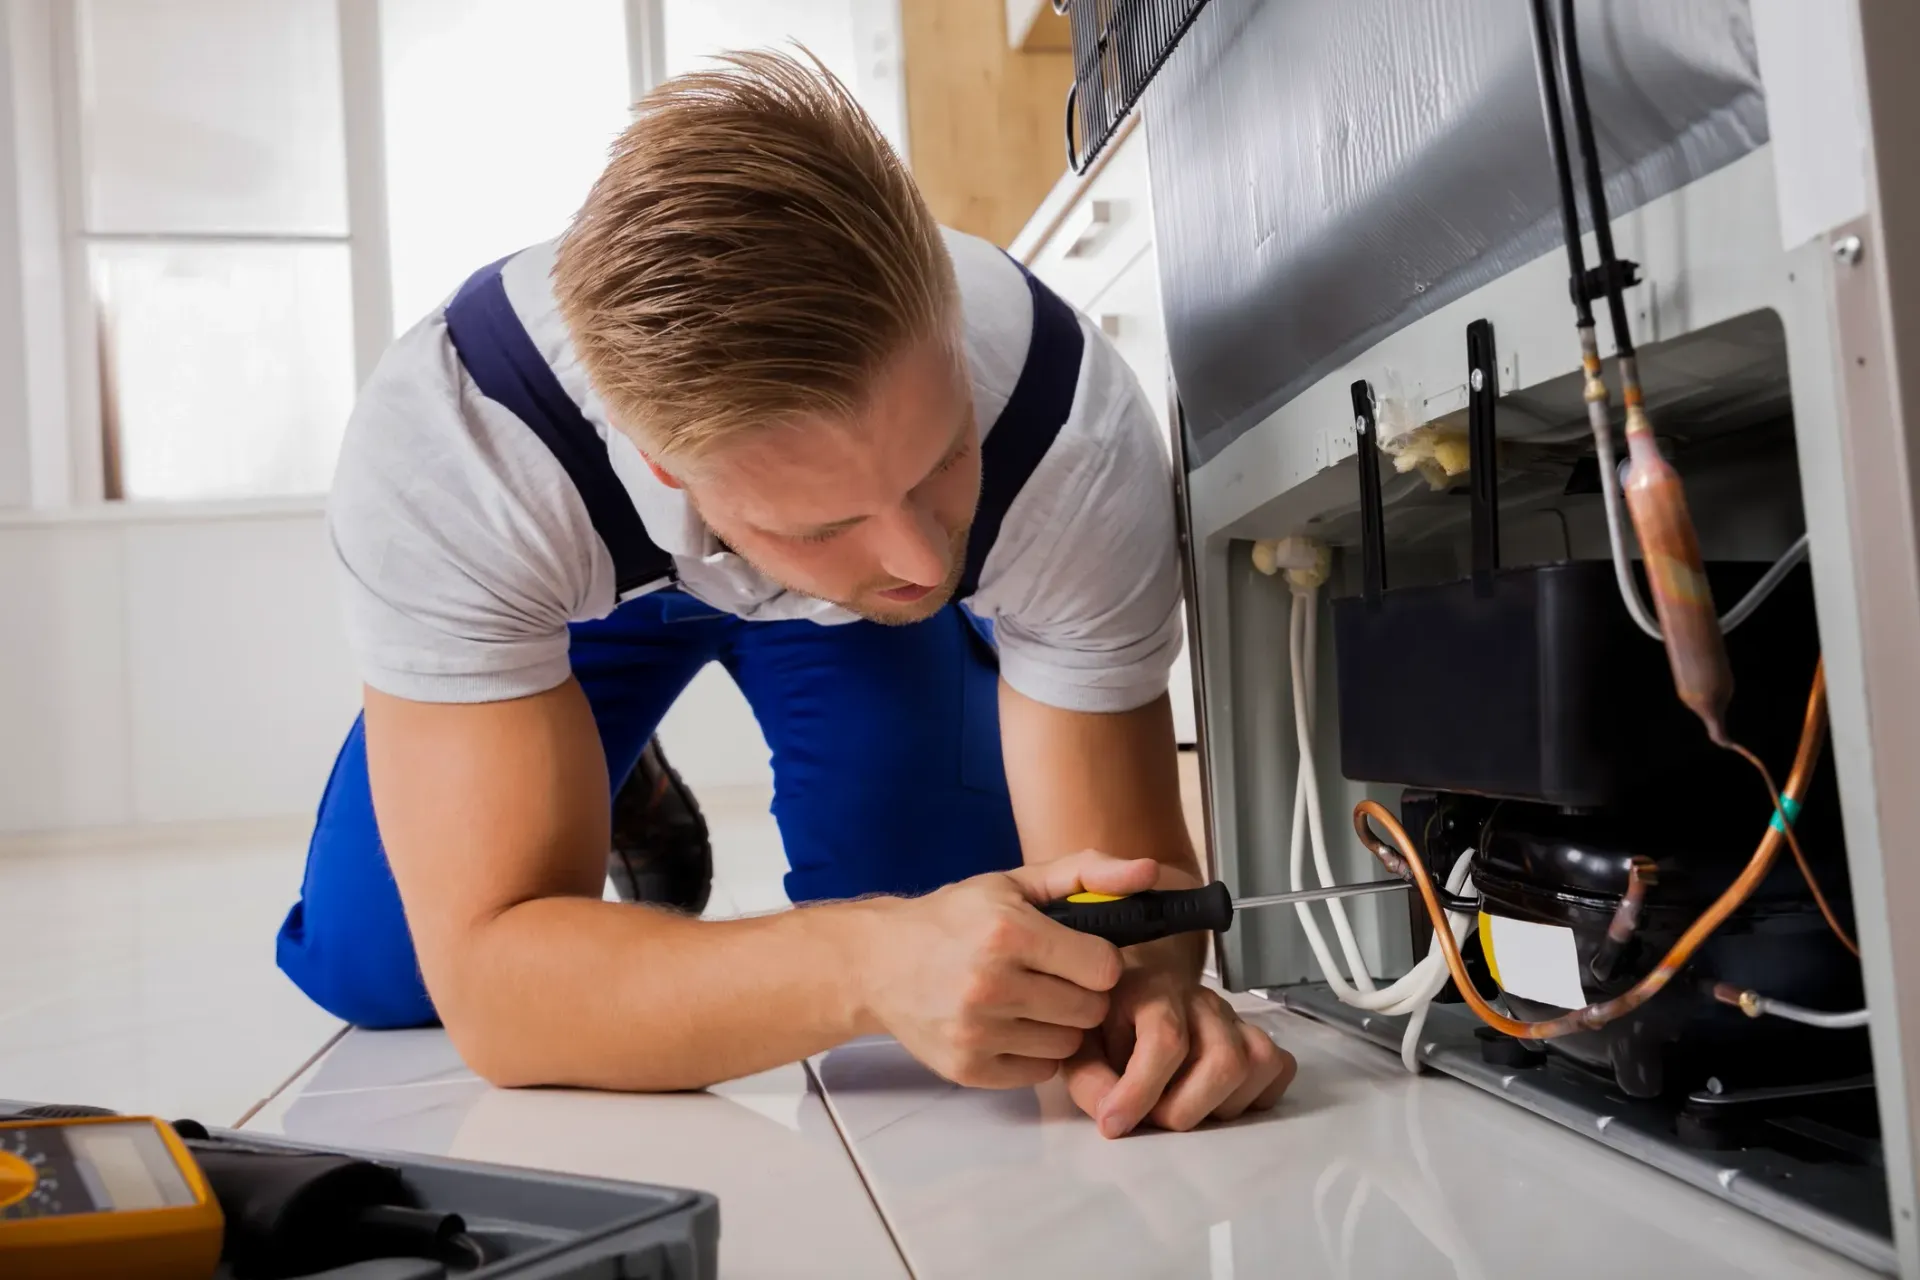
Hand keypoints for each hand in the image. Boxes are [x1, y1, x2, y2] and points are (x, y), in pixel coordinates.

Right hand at [853, 850, 1162, 1088]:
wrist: (879, 962)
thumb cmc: (955, 918)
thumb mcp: (1017, 881)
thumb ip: (1088, 872)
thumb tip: (1150, 873)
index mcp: (1007, 933)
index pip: (1103, 968)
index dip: (1096, 961)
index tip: (1076, 954)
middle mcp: (991, 985)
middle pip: (1090, 1010)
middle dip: (1080, 993)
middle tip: (1052, 978)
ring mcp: (977, 1032)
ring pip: (1069, 1044)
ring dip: (1059, 1024)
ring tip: (1028, 999)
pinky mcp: (967, 1069)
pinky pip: (1040, 1071)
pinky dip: (1033, 1051)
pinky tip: (1008, 1024)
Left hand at [1064, 963, 1296, 1137]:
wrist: (1139, 986)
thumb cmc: (1108, 1020)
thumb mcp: (1081, 1043)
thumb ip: (1089, 1078)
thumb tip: (1113, 1119)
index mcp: (1152, 992)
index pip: (1166, 1040)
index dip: (1141, 1091)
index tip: (1113, 1124)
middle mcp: (1202, 1001)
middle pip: (1224, 1060)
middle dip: (1184, 1109)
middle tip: (1152, 1118)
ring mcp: (1235, 1018)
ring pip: (1255, 1068)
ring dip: (1217, 1107)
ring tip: (1182, 1107)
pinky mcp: (1257, 1037)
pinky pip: (1277, 1070)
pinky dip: (1253, 1097)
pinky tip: (1216, 1100)